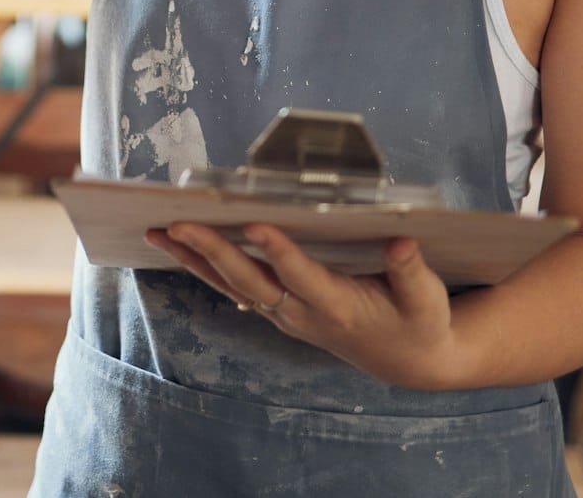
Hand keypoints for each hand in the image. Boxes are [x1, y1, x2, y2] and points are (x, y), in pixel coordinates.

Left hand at [147, 223, 468, 390]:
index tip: (253, 223)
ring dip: (192, 259)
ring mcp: (285, 312)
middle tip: (178, 224)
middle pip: (250, 281)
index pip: (301, 276)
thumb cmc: (419, 322)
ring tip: (156, 232)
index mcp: (339, 307)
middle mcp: (302, 312)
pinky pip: (233, 285)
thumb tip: (401, 241)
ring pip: (231, 284)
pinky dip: (203, 266)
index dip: (278, 251)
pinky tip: (177, 245)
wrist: (407, 360)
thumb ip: (411, 271)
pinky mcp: (278, 307)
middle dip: (212, 251)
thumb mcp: (427, 301)